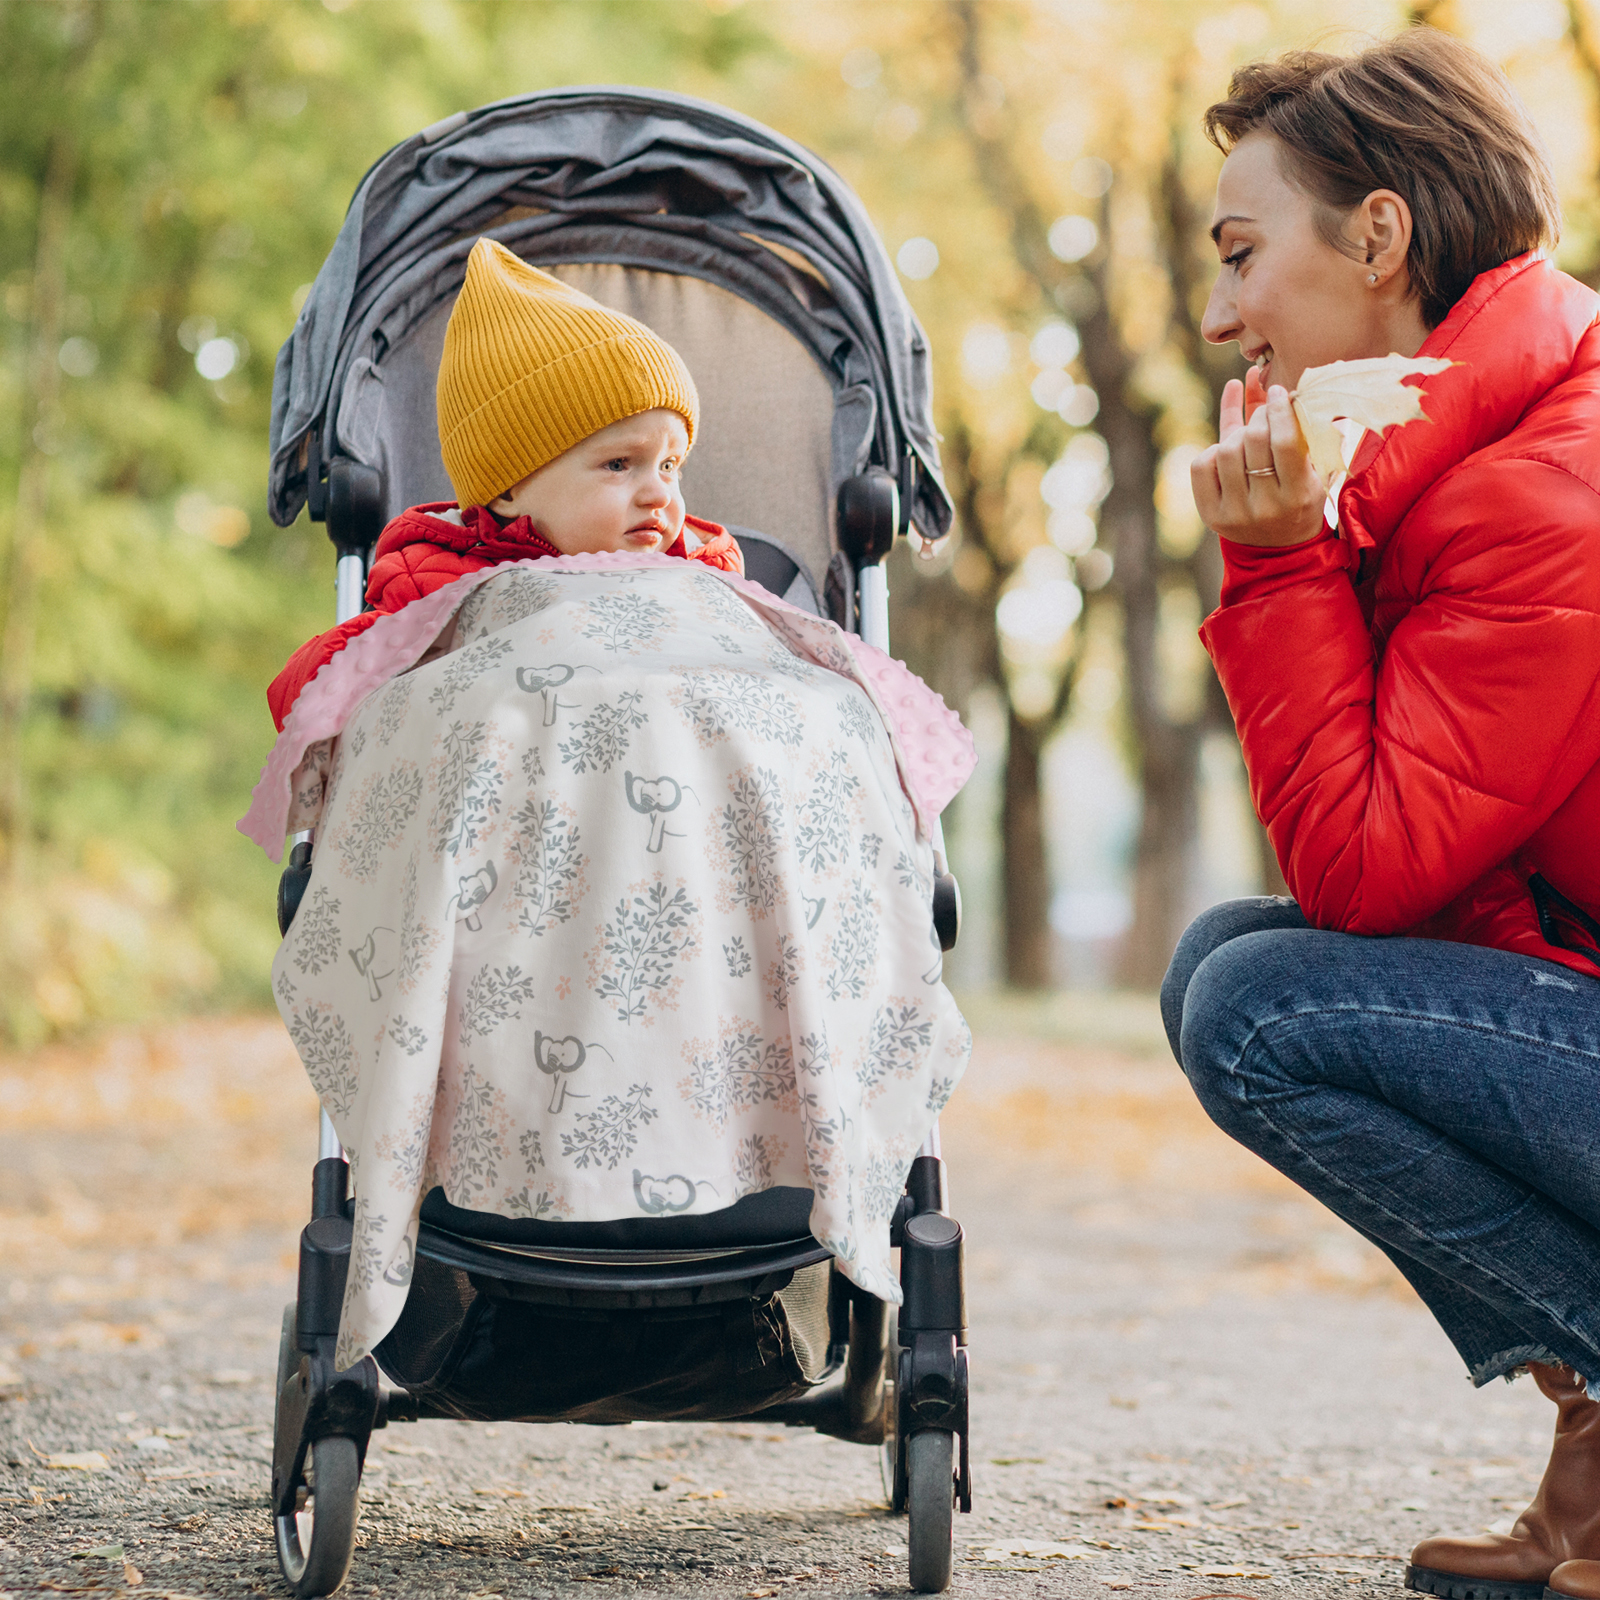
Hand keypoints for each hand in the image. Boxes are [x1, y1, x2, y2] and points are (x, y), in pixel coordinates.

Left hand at [1190, 367, 1326, 547]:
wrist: (1280, 548)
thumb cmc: (1301, 498)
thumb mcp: (1314, 470)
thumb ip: (1300, 432)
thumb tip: (1273, 383)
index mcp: (1299, 494)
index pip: (1285, 441)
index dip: (1279, 408)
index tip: (1278, 391)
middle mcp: (1265, 506)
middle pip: (1253, 440)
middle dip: (1260, 414)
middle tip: (1267, 406)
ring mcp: (1234, 513)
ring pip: (1225, 451)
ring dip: (1238, 433)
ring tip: (1250, 432)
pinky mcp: (1210, 515)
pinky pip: (1201, 466)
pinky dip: (1213, 451)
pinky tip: (1226, 449)